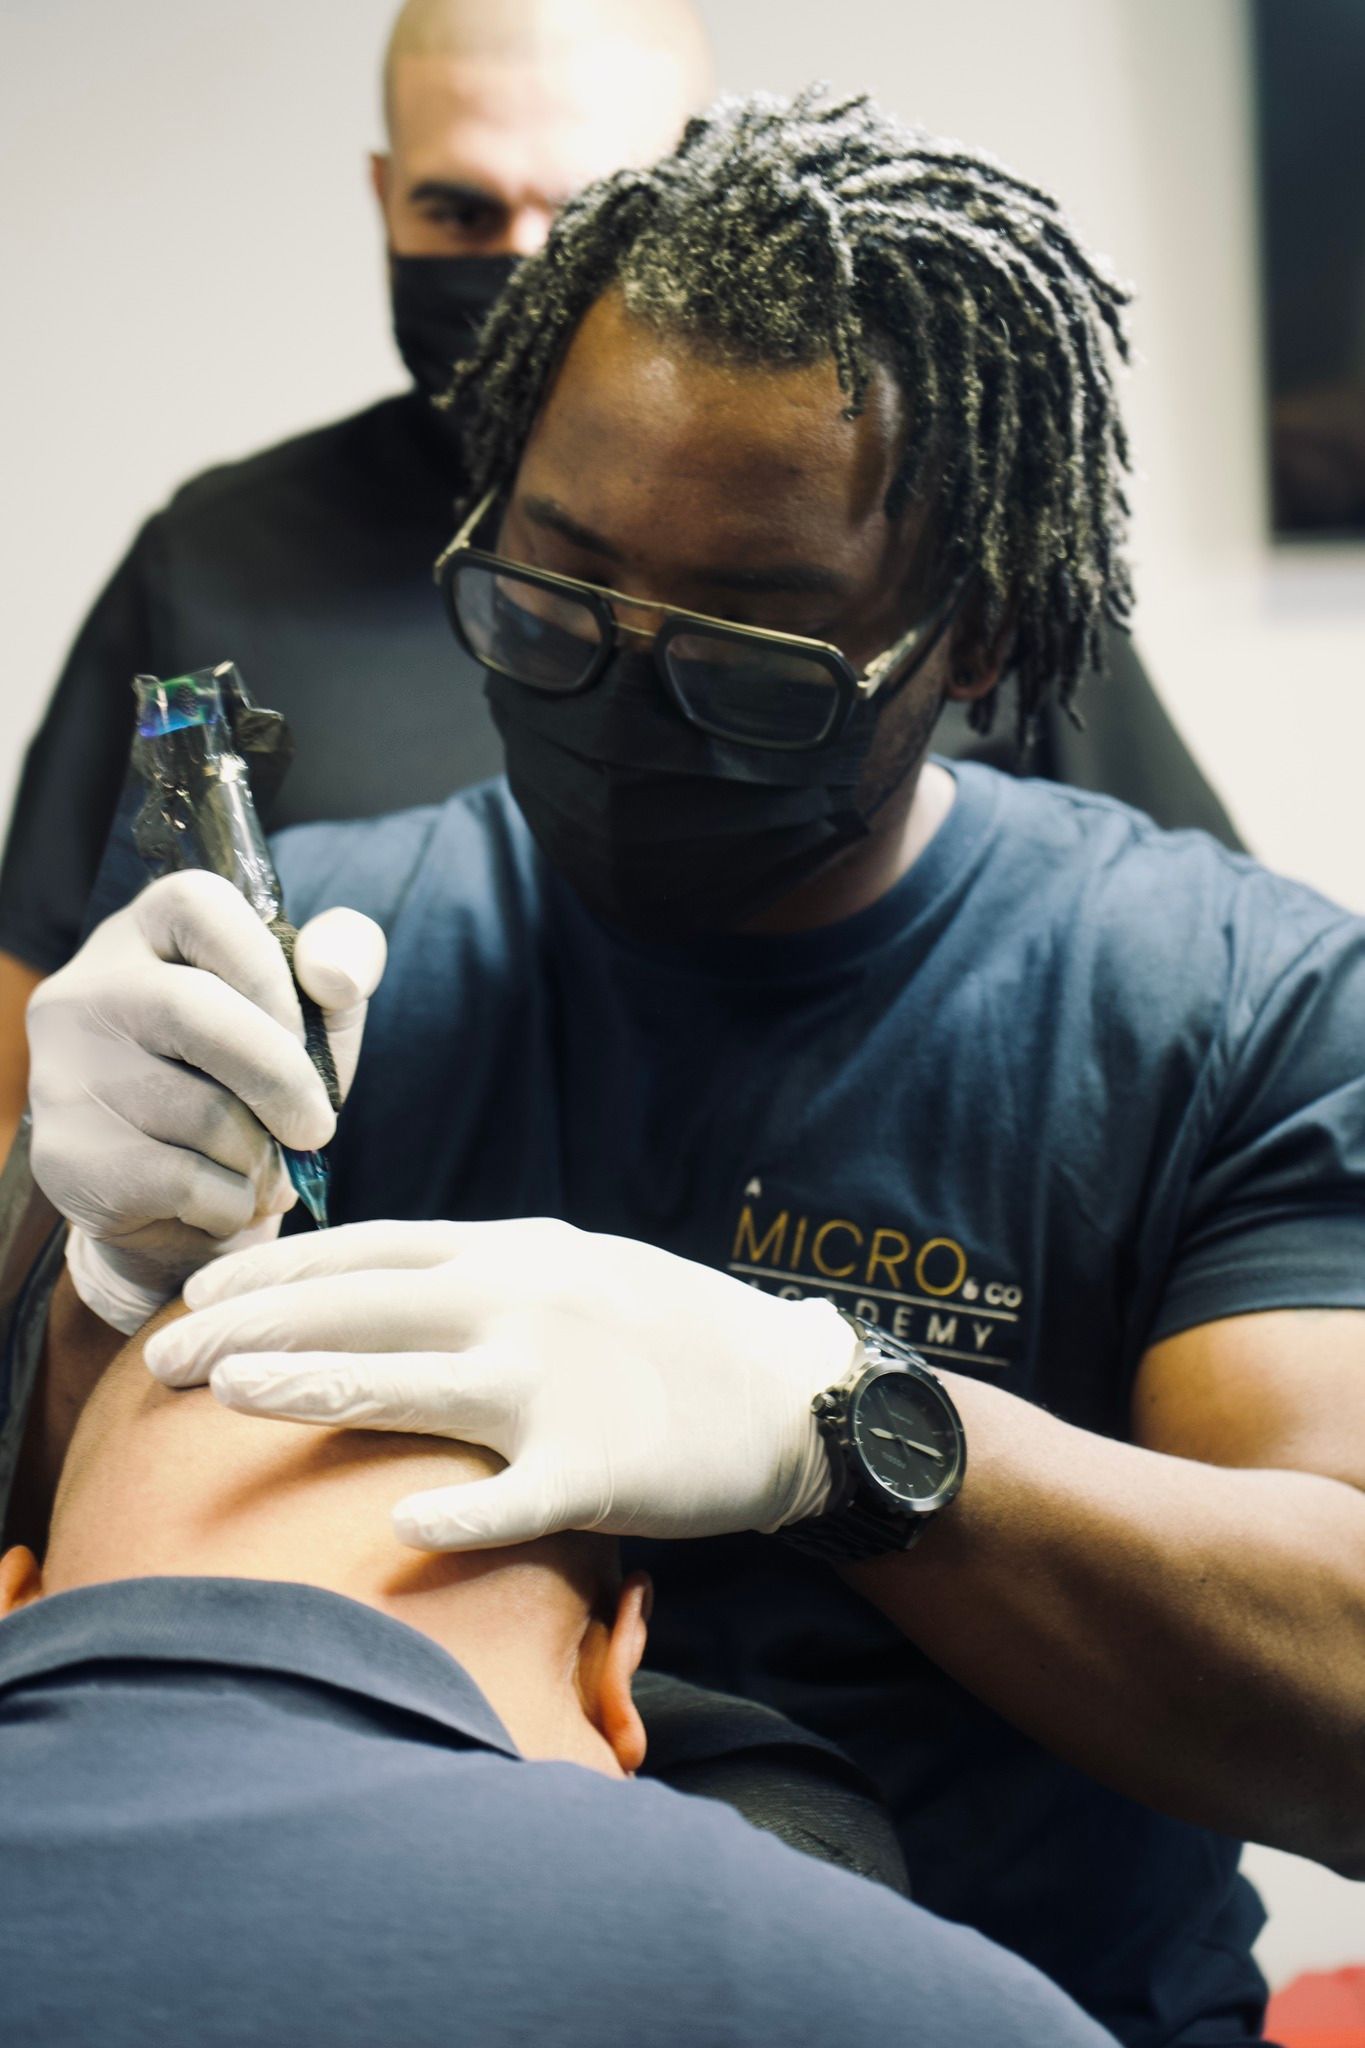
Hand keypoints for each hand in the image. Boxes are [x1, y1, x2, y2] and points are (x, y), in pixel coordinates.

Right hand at [27, 874, 385, 1333]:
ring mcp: (63, 1074)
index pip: (199, 905)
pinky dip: (232, 1205)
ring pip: (199, 1113)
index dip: (265, 971)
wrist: (175, 1203)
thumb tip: (334, 972)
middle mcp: (85, 991)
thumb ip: (344, 960)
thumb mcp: (313, 1011)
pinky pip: (183, 1183)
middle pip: (191, 1012)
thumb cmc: (252, 1083)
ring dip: (260, 1157)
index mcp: (144, 933)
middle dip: (280, 1079)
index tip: (297, 1031)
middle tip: (315, 1128)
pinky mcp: (67, 1158)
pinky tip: (221, 1202)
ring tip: (260, 1170)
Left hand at [142, 1217, 857, 1549]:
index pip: (372, 1249)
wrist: (792, 1388)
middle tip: (166, 1356)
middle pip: (368, 1307)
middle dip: (258, 1326)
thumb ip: (481, 1271)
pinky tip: (398, 1532)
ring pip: (417, 1382)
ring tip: (228, 1395)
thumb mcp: (573, 1265)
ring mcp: (560, 1382)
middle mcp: (524, 1302)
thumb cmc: (670, 1330)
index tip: (201, 1295)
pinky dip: (460, 1517)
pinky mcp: (601, 1466)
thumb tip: (376, 1282)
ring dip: (316, 1385)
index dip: (278, 1270)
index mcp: (516, 1252)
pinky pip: (519, 1498)